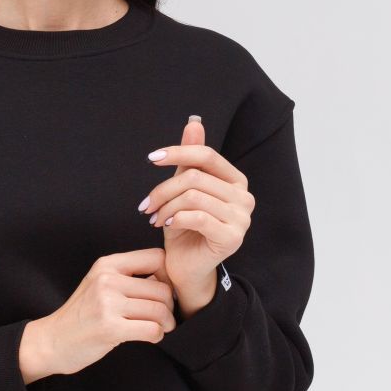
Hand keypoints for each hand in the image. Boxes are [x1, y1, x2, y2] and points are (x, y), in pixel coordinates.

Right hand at [42, 248, 176, 375]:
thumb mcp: (100, 284)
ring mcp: (107, 303)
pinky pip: (152, 329)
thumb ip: (128, 277)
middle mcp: (107, 279)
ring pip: (160, 310)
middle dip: (169, 307)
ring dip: (166, 324)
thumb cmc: (82, 315)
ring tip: (160, 328)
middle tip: (164, 317)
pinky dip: (157, 336)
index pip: (157, 257)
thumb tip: (167, 280)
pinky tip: (149, 337)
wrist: (53, 340)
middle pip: (163, 288)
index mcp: (107, 264)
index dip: (168, 276)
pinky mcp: (109, 327)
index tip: (163, 292)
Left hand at [138, 117, 254, 311]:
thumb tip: (194, 122)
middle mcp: (245, 197)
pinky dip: (176, 218)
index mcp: (235, 181)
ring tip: (155, 217)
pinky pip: (198, 217)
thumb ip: (190, 158)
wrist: (186, 268)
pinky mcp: (232, 238)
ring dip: (166, 206)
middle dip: (163, 189)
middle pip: (195, 177)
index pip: (207, 155)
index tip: (152, 158)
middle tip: (146, 206)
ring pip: (193, 196)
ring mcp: (242, 219)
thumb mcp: (183, 189)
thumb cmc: (185, 228)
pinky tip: (167, 225)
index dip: (178, 152)